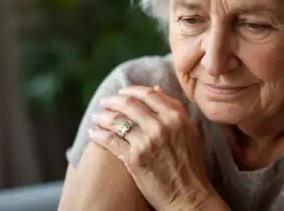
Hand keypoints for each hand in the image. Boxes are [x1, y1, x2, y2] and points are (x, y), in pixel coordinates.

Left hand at [89, 85, 211, 210]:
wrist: (189, 194)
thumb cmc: (190, 163)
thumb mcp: (189, 131)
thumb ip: (174, 110)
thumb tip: (157, 90)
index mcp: (176, 116)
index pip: (148, 94)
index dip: (130, 90)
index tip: (121, 92)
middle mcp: (161, 125)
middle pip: (129, 104)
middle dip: (112, 101)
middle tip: (104, 102)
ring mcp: (147, 141)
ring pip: (117, 120)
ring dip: (102, 116)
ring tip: (96, 117)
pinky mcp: (135, 158)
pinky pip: (111, 140)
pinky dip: (99, 134)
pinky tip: (93, 133)